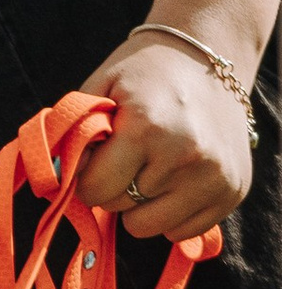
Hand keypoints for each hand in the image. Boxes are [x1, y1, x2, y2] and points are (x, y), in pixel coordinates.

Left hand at [76, 31, 255, 242]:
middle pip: (121, 208)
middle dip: (115, 186)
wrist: (208, 57)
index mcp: (147, 129)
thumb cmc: (144, 74)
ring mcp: (215, 177)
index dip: (87, 175)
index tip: (99, 155)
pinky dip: (172, 212)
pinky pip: (183, 231)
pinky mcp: (234, 192)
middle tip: (130, 154)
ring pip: (150, 227)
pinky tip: (176, 177)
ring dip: (141, 204)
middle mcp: (186, 157)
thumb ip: (71, 135)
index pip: (95, 190)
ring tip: (152, 166)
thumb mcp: (100, 89)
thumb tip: (53, 182)